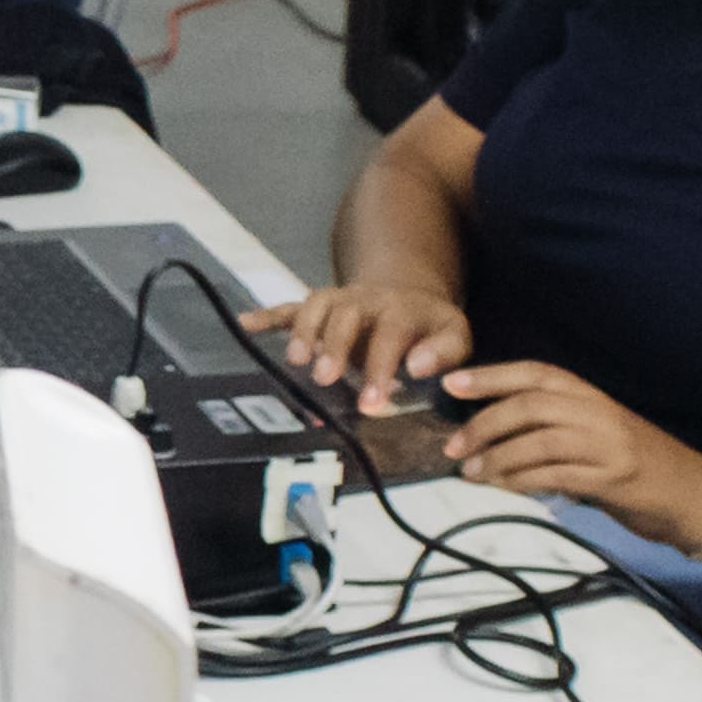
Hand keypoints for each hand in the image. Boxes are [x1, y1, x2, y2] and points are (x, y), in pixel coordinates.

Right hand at [243, 280, 473, 395]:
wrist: (410, 298)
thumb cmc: (431, 329)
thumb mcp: (455, 336)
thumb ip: (444, 352)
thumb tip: (417, 366)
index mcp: (403, 309)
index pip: (391, 334)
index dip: (380, 366)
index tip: (372, 403)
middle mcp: (368, 300)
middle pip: (346, 314)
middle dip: (333, 346)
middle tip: (325, 379)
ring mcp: (340, 300)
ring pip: (316, 305)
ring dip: (303, 330)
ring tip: (295, 361)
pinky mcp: (320, 307)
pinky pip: (291, 306)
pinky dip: (267, 315)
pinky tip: (246, 324)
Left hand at [434, 360, 701, 551]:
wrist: (697, 497)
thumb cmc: (641, 467)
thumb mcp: (598, 436)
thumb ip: (555, 429)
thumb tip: (494, 435)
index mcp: (593, 397)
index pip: (536, 374)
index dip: (492, 376)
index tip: (452, 383)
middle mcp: (600, 413)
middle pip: (532, 405)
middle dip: (484, 423)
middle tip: (451, 445)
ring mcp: (609, 445)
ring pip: (540, 440)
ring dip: (497, 457)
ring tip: (470, 472)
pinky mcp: (614, 479)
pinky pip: (557, 475)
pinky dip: (523, 480)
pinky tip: (503, 488)